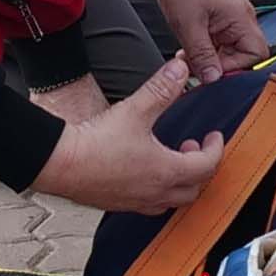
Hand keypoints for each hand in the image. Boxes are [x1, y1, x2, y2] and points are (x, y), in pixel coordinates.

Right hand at [34, 57, 225, 213]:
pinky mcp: (118, 204)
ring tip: (171, 158)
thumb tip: (181, 70)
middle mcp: (155, 193)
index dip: (216, 149)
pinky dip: (158, 189)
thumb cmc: (95, 143)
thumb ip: (161, 89)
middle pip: (194, 188)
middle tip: (193, 146)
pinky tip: (145, 171)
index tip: (214, 137)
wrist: (59, 164)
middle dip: (200, 167)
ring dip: (180, 181)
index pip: (207, 166)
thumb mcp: (135, 110)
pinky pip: (150, 204)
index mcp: (166, 172)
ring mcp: (136, 203)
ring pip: (172, 200)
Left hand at [151, 0, 265, 85]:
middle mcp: (243, 20)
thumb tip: (213, 79)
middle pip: (246, 56)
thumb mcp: (189, 25)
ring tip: (191, 58)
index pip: (256, 54)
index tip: (211, 71)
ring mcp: (234, 22)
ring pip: (232, 53)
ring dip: (212, 60)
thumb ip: (202, 55)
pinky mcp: (223, 24)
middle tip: (198, 67)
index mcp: (241, 18)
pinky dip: (208, 53)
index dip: (236, 68)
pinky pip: (222, 46)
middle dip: (222, 65)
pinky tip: (191, 52)